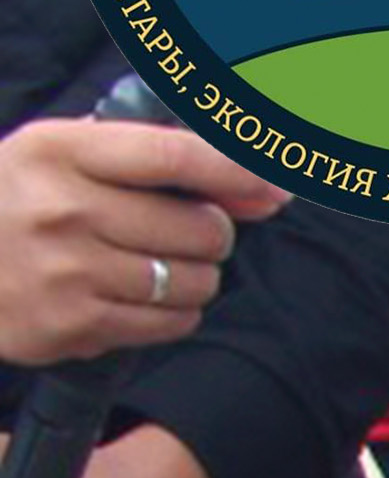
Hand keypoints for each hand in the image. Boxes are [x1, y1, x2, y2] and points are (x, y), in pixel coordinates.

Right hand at [0, 112, 282, 368]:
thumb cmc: (16, 200)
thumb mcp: (60, 155)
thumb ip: (154, 157)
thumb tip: (263, 189)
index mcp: (58, 152)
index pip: (173, 156)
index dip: (237, 171)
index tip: (275, 185)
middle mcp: (63, 209)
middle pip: (201, 229)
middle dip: (209, 233)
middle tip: (183, 232)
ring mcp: (66, 271)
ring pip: (195, 281)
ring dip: (194, 276)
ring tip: (153, 265)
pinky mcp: (72, 326)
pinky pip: (170, 322)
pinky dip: (171, 312)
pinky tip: (135, 296)